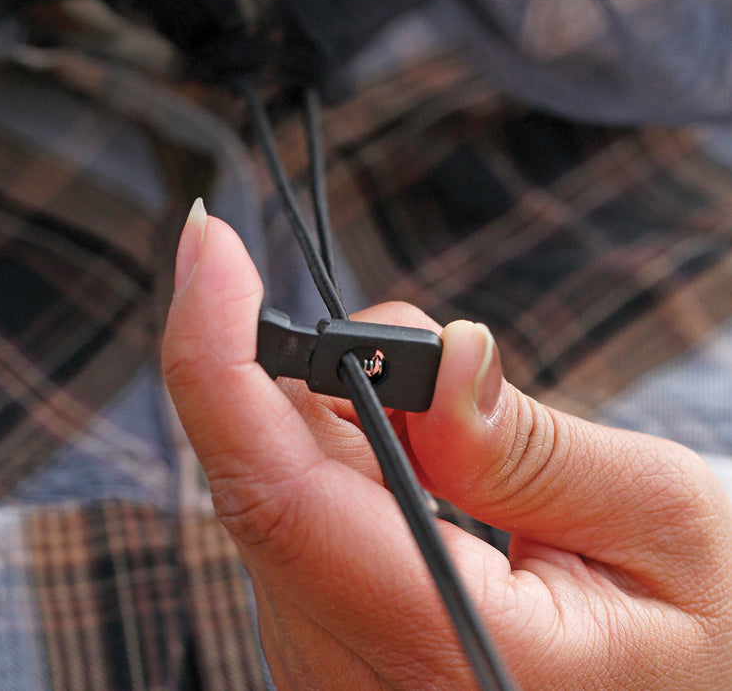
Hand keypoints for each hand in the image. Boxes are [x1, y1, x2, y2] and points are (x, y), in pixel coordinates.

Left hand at [163, 202, 731, 689]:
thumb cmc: (699, 634)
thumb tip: (435, 360)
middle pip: (263, 468)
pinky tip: (426, 474)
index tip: (209, 244)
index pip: (273, 493)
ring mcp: (324, 661)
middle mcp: (349, 672)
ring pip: (273, 481)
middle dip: (328, 371)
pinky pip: (292, 510)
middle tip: (440, 366)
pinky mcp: (321, 637)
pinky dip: (344, 455)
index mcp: (441, 648)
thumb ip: (531, 447)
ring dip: (349, 418)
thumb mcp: (662, 523)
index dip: (217, 357)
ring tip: (464, 443)